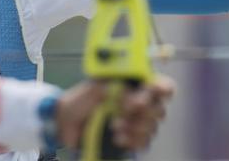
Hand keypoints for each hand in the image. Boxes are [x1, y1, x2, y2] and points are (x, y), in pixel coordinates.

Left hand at [55, 77, 174, 151]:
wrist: (65, 124)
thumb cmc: (79, 101)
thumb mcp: (93, 88)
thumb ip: (113, 88)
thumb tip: (129, 94)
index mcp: (132, 86)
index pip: (161, 85)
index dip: (163, 87)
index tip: (153, 91)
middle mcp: (138, 103)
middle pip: (159, 108)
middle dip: (145, 110)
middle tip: (126, 109)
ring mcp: (136, 122)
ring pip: (152, 127)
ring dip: (136, 127)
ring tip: (115, 126)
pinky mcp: (131, 139)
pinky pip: (144, 143)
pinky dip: (132, 141)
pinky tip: (118, 138)